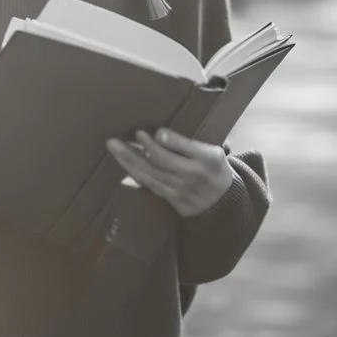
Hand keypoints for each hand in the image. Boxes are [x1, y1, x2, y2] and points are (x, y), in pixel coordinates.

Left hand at [107, 128, 234, 218]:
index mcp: (208, 159)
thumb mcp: (214, 152)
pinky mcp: (171, 200)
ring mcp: (181, 190)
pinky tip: (122, 161)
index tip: (156, 131)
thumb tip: (162, 132)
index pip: (188, 149)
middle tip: (124, 135)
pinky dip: (134, 172)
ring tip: (113, 146)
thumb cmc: (214, 168)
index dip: (171, 140)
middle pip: (163, 162)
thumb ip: (191, 143)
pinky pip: (150, 185)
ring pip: (151, 174)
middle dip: (142, 148)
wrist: (223, 204)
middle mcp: (193, 175)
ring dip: (129, 159)